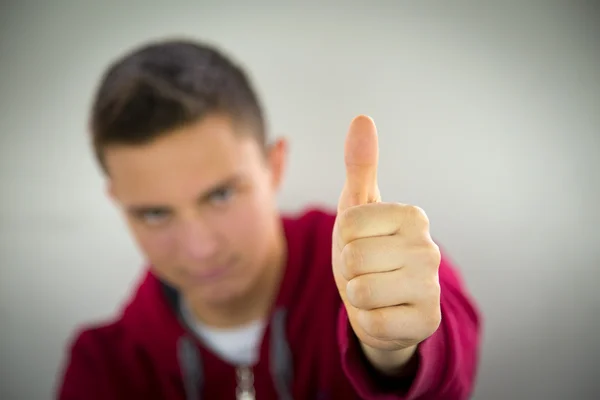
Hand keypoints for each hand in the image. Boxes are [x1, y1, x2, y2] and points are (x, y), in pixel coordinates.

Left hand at [332, 115, 441, 371]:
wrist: (382, 304)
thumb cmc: (368, 251)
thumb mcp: (359, 209)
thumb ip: (360, 166)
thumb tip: (362, 118)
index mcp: (412, 216)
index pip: (348, 224)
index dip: (343, 240)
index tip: (360, 245)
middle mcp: (429, 248)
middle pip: (352, 257)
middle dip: (348, 270)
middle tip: (366, 272)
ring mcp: (432, 287)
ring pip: (360, 290)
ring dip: (357, 296)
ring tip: (374, 292)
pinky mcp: (427, 322)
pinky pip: (371, 322)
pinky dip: (367, 321)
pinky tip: (384, 314)